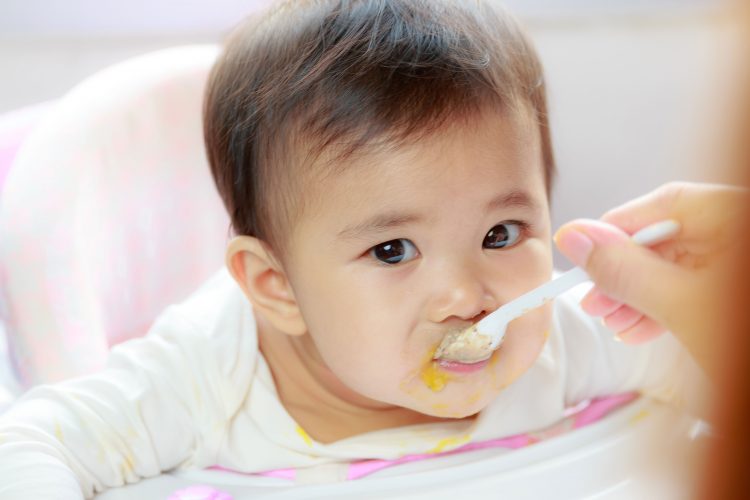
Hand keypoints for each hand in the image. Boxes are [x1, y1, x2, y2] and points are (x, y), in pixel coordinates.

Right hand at [554, 182, 745, 372]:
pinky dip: (664, 310)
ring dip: (639, 297)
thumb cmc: (748, 343)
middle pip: (669, 240)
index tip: (581, 251)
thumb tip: (577, 239)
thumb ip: (624, 269)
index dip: (615, 229)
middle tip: (593, 299)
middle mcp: (739, 237)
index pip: (665, 205)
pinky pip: (695, 291)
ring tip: (612, 323)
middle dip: (625, 274)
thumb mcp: (681, 305)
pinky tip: (638, 330)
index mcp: (735, 219)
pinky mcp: (734, 296)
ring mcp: (738, 268)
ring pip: (679, 270)